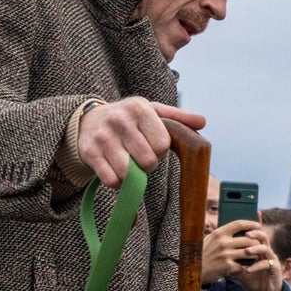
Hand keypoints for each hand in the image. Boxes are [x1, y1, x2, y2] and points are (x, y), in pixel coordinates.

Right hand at [77, 99, 204, 186]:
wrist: (87, 120)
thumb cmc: (128, 118)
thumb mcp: (152, 111)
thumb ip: (177, 117)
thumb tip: (202, 121)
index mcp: (140, 109)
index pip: (162, 145)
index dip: (160, 151)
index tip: (152, 146)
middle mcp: (120, 121)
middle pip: (148, 162)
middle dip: (147, 164)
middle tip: (140, 156)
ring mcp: (103, 137)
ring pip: (129, 173)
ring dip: (132, 175)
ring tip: (128, 163)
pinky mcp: (90, 153)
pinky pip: (112, 180)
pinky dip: (117, 182)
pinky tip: (115, 169)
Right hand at [202, 219, 257, 283]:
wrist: (193, 270)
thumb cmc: (202, 253)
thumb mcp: (210, 239)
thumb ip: (223, 234)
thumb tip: (238, 228)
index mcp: (219, 233)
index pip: (239, 224)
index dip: (251, 224)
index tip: (258, 225)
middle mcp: (223, 243)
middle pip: (247, 239)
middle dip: (256, 242)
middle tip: (260, 244)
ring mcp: (226, 255)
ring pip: (248, 252)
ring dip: (255, 254)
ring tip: (257, 255)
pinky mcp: (228, 267)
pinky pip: (243, 265)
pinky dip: (246, 267)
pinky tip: (248, 267)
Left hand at [226, 221, 285, 290]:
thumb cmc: (252, 278)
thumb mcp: (238, 269)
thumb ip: (231, 261)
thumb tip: (217, 254)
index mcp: (258, 247)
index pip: (256, 233)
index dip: (255, 223)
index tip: (252, 214)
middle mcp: (266, 250)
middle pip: (263, 236)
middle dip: (255, 234)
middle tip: (246, 234)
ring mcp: (271, 258)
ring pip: (265, 248)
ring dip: (255, 248)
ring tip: (247, 251)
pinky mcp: (275, 268)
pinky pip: (266, 264)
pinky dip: (256, 266)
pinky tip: (248, 270)